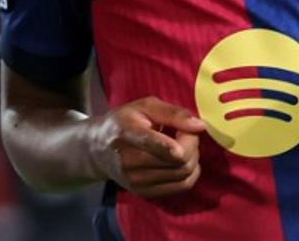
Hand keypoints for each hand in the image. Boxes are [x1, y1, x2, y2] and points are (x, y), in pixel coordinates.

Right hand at [88, 96, 204, 198]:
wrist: (98, 148)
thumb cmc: (124, 121)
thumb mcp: (144, 106)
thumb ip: (173, 113)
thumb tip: (200, 126)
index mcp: (126, 133)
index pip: (154, 144)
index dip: (177, 144)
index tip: (193, 134)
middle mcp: (128, 161)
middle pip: (177, 161)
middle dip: (192, 144)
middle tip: (187, 133)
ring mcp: (135, 181)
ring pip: (182, 174)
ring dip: (192, 159)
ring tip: (182, 146)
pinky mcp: (143, 193)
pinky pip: (180, 187)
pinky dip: (189, 173)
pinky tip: (181, 161)